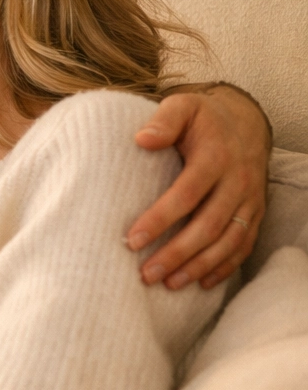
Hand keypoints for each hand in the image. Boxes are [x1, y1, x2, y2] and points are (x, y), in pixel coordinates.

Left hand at [129, 86, 270, 288]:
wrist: (244, 121)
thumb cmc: (202, 118)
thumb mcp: (183, 106)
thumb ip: (164, 120)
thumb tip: (142, 139)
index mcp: (216, 156)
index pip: (187, 193)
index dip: (160, 218)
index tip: (132, 240)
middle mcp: (238, 181)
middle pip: (208, 224)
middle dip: (178, 252)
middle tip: (146, 274)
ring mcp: (250, 200)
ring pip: (228, 240)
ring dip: (199, 266)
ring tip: (168, 283)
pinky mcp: (256, 213)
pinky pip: (244, 245)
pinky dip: (225, 266)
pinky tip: (202, 283)